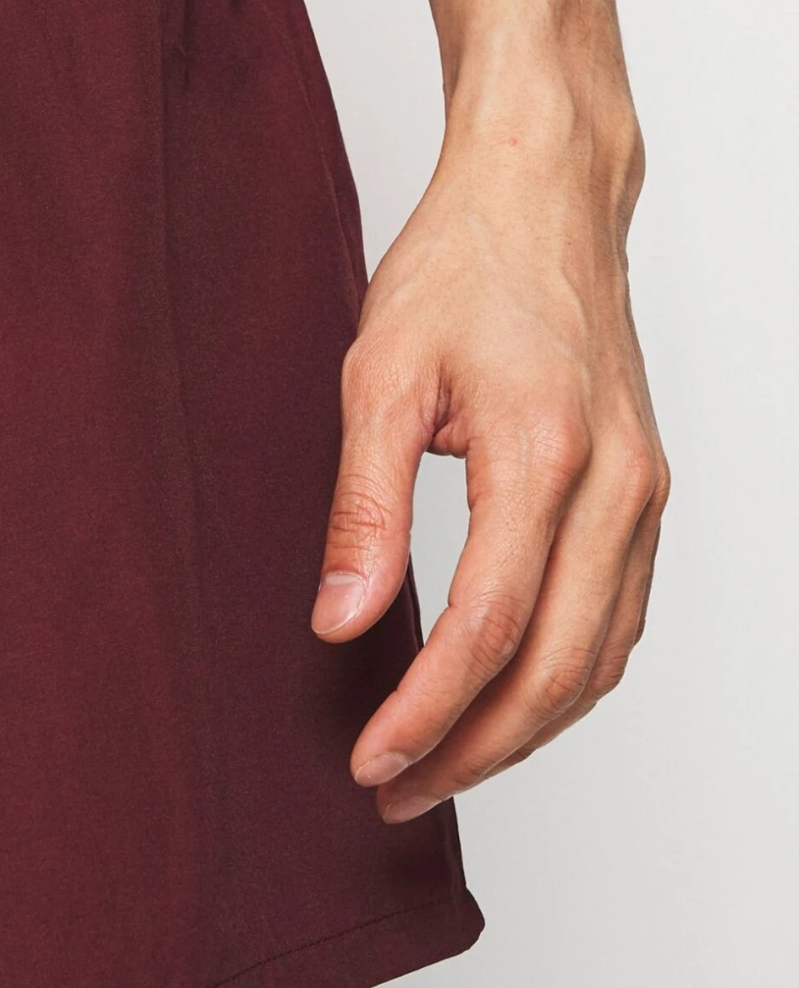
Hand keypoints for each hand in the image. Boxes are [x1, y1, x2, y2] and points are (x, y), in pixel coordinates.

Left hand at [311, 89, 669, 821]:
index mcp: (545, 453)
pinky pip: (621, 619)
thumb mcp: (378, 375)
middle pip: (558, 668)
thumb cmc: (459, 269)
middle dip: (473, 747)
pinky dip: (567, 680)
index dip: (427, 711)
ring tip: (439, 764)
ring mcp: (645, 492)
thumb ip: (364, 508)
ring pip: (602, 658)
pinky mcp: (646, 492)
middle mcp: (617, 485)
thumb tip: (341, 624)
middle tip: (394, 788)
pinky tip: (507, 702)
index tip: (370, 760)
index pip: (489, 626)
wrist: (543, 198)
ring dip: (524, 730)